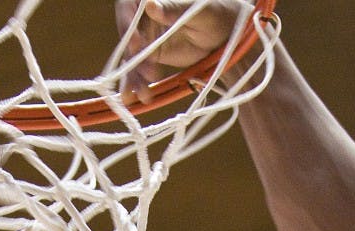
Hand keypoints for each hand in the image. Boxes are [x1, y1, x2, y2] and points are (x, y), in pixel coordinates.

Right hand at [115, 0, 251, 100]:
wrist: (228, 36)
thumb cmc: (216, 13)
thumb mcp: (198, 11)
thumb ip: (174, 8)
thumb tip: (150, 4)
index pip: (129, 6)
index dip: (126, 22)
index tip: (135, 41)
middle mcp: (144, 16)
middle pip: (127, 35)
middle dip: (132, 55)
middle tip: (143, 70)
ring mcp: (147, 37)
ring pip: (132, 56)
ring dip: (134, 75)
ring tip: (141, 93)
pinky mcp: (152, 56)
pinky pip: (140, 70)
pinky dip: (140, 84)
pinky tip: (143, 96)